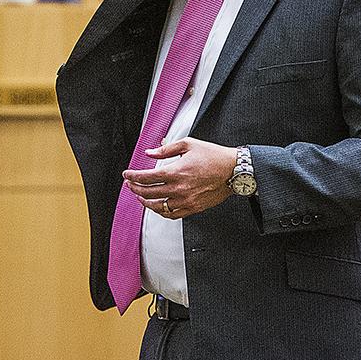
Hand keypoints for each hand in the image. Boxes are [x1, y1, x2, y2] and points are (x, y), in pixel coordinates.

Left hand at [123, 138, 237, 218]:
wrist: (233, 170)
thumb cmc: (213, 156)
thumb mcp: (188, 144)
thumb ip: (166, 149)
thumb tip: (149, 152)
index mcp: (176, 171)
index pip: (146, 177)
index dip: (133, 176)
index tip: (127, 174)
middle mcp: (179, 188)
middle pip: (148, 192)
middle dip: (135, 188)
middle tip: (130, 184)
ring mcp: (185, 200)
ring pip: (157, 206)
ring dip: (145, 202)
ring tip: (140, 196)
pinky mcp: (193, 208)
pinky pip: (171, 215)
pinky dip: (161, 212)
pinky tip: (157, 206)